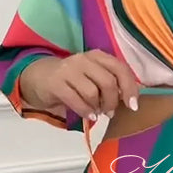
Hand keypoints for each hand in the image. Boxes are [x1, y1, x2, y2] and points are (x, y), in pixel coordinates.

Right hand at [18, 50, 139, 120]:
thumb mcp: (94, 77)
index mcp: (97, 56)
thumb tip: (132, 99)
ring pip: (92, 92)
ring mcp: (68, 69)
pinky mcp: (55, 83)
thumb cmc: (73, 81)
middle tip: (110, 112)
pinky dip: (86, 111)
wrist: (40, 77)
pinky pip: (76, 100)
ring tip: (97, 113)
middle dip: (112, 101)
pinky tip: (89, 116)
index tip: (133, 105)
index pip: (120, 68)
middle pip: (108, 82)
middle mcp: (84, 59)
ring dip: (98, 107)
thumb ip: (112, 84)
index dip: (130, 88)